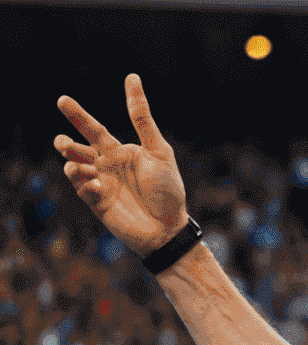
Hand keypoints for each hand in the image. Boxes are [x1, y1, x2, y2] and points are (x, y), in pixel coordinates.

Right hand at [54, 75, 186, 257]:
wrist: (170, 229)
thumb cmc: (168, 190)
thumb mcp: (158, 151)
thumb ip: (142, 118)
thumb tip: (132, 78)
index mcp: (117, 151)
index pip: (93, 128)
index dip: (77, 115)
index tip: (62, 100)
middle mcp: (105, 166)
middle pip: (75, 148)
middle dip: (65, 144)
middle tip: (65, 144)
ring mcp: (100, 185)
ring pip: (73, 168)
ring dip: (73, 164)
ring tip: (86, 166)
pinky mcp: (98, 204)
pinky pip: (82, 189)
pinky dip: (85, 184)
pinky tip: (98, 187)